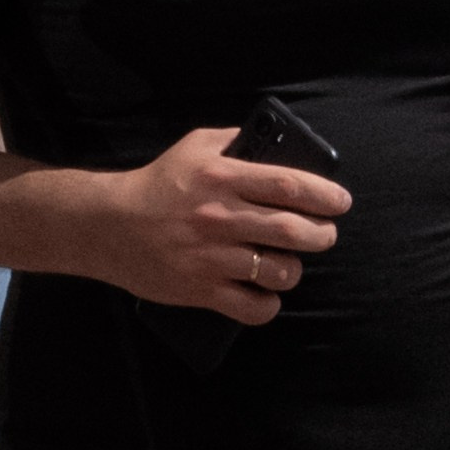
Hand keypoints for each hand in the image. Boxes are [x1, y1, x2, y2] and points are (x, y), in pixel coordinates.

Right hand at [80, 129, 348, 322]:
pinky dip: (268, 304)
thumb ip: (235, 141)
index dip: (324, 196)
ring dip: (294, 270)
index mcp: (221, 177)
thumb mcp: (195, 147)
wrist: (108, 225)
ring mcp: (210, 257)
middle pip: (291, 230)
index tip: (340, 203)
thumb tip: (278, 146)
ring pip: (278, 272)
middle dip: (321, 235)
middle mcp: (219, 217)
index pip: (288, 185)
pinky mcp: (200, 290)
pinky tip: (264, 293)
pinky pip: (252, 308)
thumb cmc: (157, 184)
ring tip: (288, 263)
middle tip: (324, 234)